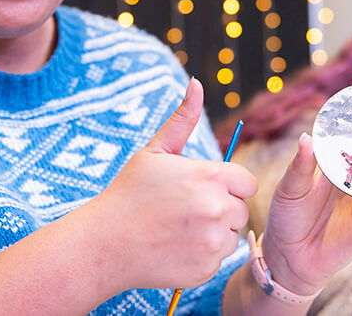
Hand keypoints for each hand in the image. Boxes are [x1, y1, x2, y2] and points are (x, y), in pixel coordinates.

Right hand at [95, 78, 256, 290]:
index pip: (246, 182)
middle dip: (220, 209)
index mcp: (210, 176)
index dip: (226, 185)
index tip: (201, 189)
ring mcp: (212, 241)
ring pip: (231, 235)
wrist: (105, 243)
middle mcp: (217, 209)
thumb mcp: (154, 151)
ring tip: (178, 229)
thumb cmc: (129, 192)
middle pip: (241, 210)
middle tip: (184, 210)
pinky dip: (202, 256)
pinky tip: (174, 248)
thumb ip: (182, 119)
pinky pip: (217, 259)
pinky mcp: (206, 269)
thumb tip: (196, 83)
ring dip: (213, 233)